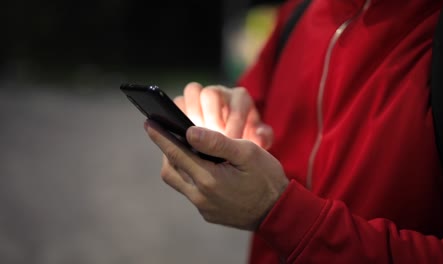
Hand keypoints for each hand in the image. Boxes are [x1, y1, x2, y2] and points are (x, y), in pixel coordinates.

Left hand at [144, 120, 288, 229]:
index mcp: (209, 178)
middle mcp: (201, 196)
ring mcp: (204, 207)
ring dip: (178, 165)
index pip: (176, 153)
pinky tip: (203, 169)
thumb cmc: (266, 178)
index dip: (160, 137)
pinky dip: (191, 177)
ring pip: (178, 182)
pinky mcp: (208, 214)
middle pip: (171, 170)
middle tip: (169, 136)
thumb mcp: (247, 153)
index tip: (148, 123)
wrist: (279, 211)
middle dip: (167, 151)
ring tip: (187, 151)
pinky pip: (191, 192)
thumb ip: (217, 142)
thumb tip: (189, 132)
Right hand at [173, 82, 273, 148]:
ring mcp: (201, 96)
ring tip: (197, 136)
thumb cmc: (247, 140)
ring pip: (192, 91)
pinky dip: (179, 118)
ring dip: (193, 114)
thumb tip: (258, 136)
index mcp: (240, 98)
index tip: (231, 141)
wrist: (232, 145)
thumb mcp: (260, 141)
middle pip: (211, 93)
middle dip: (212, 117)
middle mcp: (220, 93)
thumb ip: (264, 138)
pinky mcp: (185, 105)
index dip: (233, 123)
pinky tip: (186, 138)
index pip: (237, 104)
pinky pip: (177, 103)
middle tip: (214, 137)